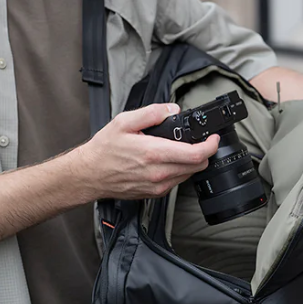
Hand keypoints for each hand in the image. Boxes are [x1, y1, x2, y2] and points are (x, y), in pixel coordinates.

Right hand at [76, 103, 219, 200]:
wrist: (90, 174)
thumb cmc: (104, 149)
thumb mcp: (124, 121)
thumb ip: (152, 113)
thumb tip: (172, 110)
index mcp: (153, 153)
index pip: (195, 154)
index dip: (210, 145)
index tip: (213, 138)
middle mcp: (158, 173)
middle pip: (197, 166)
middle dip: (204, 152)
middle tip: (200, 141)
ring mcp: (157, 186)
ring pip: (189, 175)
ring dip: (192, 162)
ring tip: (182, 150)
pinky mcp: (154, 194)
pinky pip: (176, 182)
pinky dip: (179, 171)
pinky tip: (168, 161)